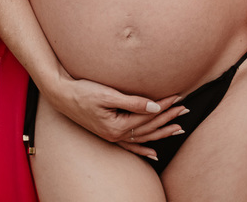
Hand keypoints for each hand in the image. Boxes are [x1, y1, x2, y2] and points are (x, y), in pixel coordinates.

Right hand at [47, 72, 185, 160]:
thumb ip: (133, 102)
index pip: (148, 115)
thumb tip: (155, 106)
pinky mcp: (108, 134)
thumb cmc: (82, 92)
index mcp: (117, 125)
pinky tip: (153, 155)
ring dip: (161, 132)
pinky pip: (130, 146)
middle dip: (169, 118)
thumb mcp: (107, 94)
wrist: (61, 95)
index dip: (164, 105)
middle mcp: (116, 135)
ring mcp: (113, 137)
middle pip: (149, 127)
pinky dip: (143, 150)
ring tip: (179, 128)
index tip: (178, 97)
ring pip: (143, 137)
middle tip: (185, 109)